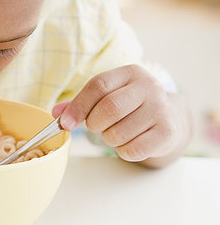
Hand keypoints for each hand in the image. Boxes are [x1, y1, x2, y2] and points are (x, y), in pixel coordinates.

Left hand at [53, 64, 189, 164]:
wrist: (168, 121)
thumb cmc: (129, 108)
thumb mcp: (107, 97)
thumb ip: (80, 104)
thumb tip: (56, 114)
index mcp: (131, 73)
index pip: (98, 85)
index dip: (78, 106)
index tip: (65, 122)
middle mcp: (150, 87)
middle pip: (109, 108)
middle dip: (94, 124)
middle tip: (96, 127)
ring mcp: (161, 109)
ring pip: (118, 133)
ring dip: (109, 138)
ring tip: (118, 132)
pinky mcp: (167, 132)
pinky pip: (131, 150)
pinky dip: (123, 151)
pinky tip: (131, 142)